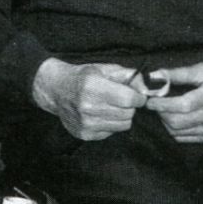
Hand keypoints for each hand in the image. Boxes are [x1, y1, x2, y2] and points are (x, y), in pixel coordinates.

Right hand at [32, 59, 146, 140]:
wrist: (56, 90)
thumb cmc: (82, 77)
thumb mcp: (103, 69)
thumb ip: (127, 75)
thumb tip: (146, 87)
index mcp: (92, 86)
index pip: (128, 99)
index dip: (138, 97)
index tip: (137, 95)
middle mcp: (88, 107)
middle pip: (128, 113)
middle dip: (130, 106)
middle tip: (122, 99)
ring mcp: (86, 123)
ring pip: (123, 125)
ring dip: (122, 116)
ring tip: (112, 107)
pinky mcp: (85, 134)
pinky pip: (111, 132)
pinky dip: (111, 124)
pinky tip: (101, 115)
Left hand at [143, 62, 202, 142]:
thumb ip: (179, 74)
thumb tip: (155, 76)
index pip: (181, 105)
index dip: (161, 104)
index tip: (149, 99)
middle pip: (176, 122)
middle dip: (160, 113)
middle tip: (156, 103)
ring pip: (178, 132)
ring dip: (166, 122)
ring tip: (165, 109)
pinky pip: (185, 139)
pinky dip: (174, 130)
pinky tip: (175, 118)